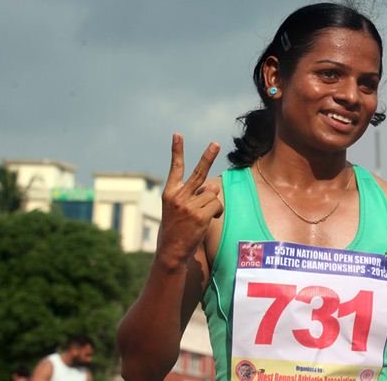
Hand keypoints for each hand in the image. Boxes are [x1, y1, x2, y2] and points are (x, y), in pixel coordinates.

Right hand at [156, 133, 222, 269]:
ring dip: (212, 204)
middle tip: (216, 143)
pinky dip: (216, 212)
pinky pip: (217, 206)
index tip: (177, 134)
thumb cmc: (177, 230)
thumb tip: (213, 185)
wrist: (171, 252)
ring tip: (201, 217)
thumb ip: (194, 195)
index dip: (177, 151)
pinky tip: (207, 221)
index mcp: (170, 193)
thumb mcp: (179, 209)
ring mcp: (189, 206)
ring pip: (212, 194)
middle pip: (199, 173)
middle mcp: (178, 197)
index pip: (175, 168)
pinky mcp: (200, 215)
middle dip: (208, 157)